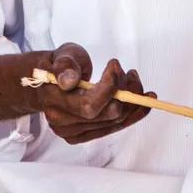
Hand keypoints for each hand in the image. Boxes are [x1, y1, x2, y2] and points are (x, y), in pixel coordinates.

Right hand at [28, 42, 152, 144]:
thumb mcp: (63, 56)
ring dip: (132, 100)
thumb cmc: (60, 66)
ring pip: (114, 121)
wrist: (49, 82)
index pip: (89, 104)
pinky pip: (114, 127)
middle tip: (131, 73)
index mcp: (53, 101)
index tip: (115, 65)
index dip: (110, 87)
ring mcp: (72, 133)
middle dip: (126, 92)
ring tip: (132, 80)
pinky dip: (132, 114)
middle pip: (106, 114)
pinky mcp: (83, 136)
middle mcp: (61, 123)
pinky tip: (144, 101)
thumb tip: (68, 80)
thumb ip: (65, 65)